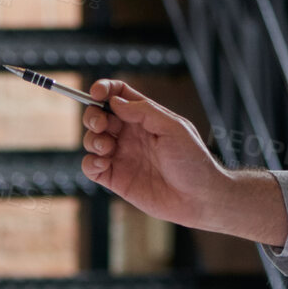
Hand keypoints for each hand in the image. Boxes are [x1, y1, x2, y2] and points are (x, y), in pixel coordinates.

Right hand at [80, 79, 226, 225]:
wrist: (198, 198)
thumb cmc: (192, 161)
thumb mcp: (174, 128)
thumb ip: (144, 111)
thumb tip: (115, 101)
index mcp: (145, 118)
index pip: (119, 95)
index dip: (104, 89)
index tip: (96, 93)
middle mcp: (130, 135)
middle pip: (99, 115)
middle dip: (93, 116)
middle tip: (101, 125)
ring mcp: (121, 156)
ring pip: (91, 140)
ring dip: (92, 139)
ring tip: (106, 148)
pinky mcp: (115, 179)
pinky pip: (90, 166)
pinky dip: (89, 162)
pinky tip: (103, 163)